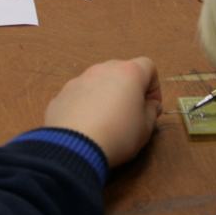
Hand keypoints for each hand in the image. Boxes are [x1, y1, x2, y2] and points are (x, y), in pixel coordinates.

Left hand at [44, 57, 162, 167]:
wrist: (74, 148)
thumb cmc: (117, 135)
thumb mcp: (145, 128)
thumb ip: (151, 112)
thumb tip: (151, 105)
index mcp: (128, 73)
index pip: (148, 66)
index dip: (153, 86)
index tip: (150, 106)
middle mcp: (102, 70)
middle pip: (121, 70)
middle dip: (129, 88)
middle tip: (130, 112)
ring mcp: (79, 80)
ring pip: (98, 82)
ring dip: (106, 95)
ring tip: (106, 120)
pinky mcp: (62, 94)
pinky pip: (79, 94)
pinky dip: (86, 104)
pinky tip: (86, 125)